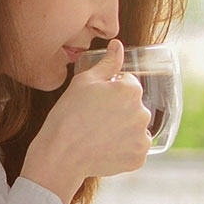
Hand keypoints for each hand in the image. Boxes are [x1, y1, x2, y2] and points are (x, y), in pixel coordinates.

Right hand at [20, 40, 150, 203]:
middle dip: (119, 109)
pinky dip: (123, 150)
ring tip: (99, 135)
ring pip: (135, 128)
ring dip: (123, 130)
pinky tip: (105, 149)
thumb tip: (118, 45)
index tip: (96, 101)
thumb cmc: (68, 115)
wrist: (61, 154)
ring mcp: (142, 138)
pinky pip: (134, 150)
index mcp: (131, 90)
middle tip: (95, 119)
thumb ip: (108, 63)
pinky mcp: (138, 158)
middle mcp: (142, 113)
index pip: (129, 84)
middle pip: (134, 106)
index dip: (111, 90)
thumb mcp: (84, 81)